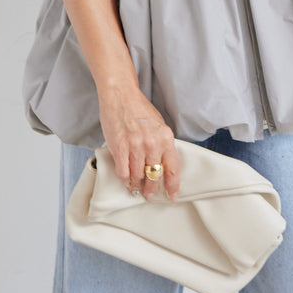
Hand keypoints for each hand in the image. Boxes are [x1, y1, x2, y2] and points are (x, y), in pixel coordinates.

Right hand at [97, 81, 179, 202]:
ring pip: (138, 176)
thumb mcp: (158, 125)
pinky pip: (123, 172)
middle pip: (154, 176)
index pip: (172, 169)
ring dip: (137, 186)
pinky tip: (126, 182)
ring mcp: (136, 146)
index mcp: (166, 138)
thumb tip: (161, 164)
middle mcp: (153, 143)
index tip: (172, 197)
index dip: (172, 186)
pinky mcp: (120, 147)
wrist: (121, 95)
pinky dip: (125, 180)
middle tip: (149, 196)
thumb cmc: (139, 109)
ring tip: (136, 190)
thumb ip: (161, 144)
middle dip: (152, 190)